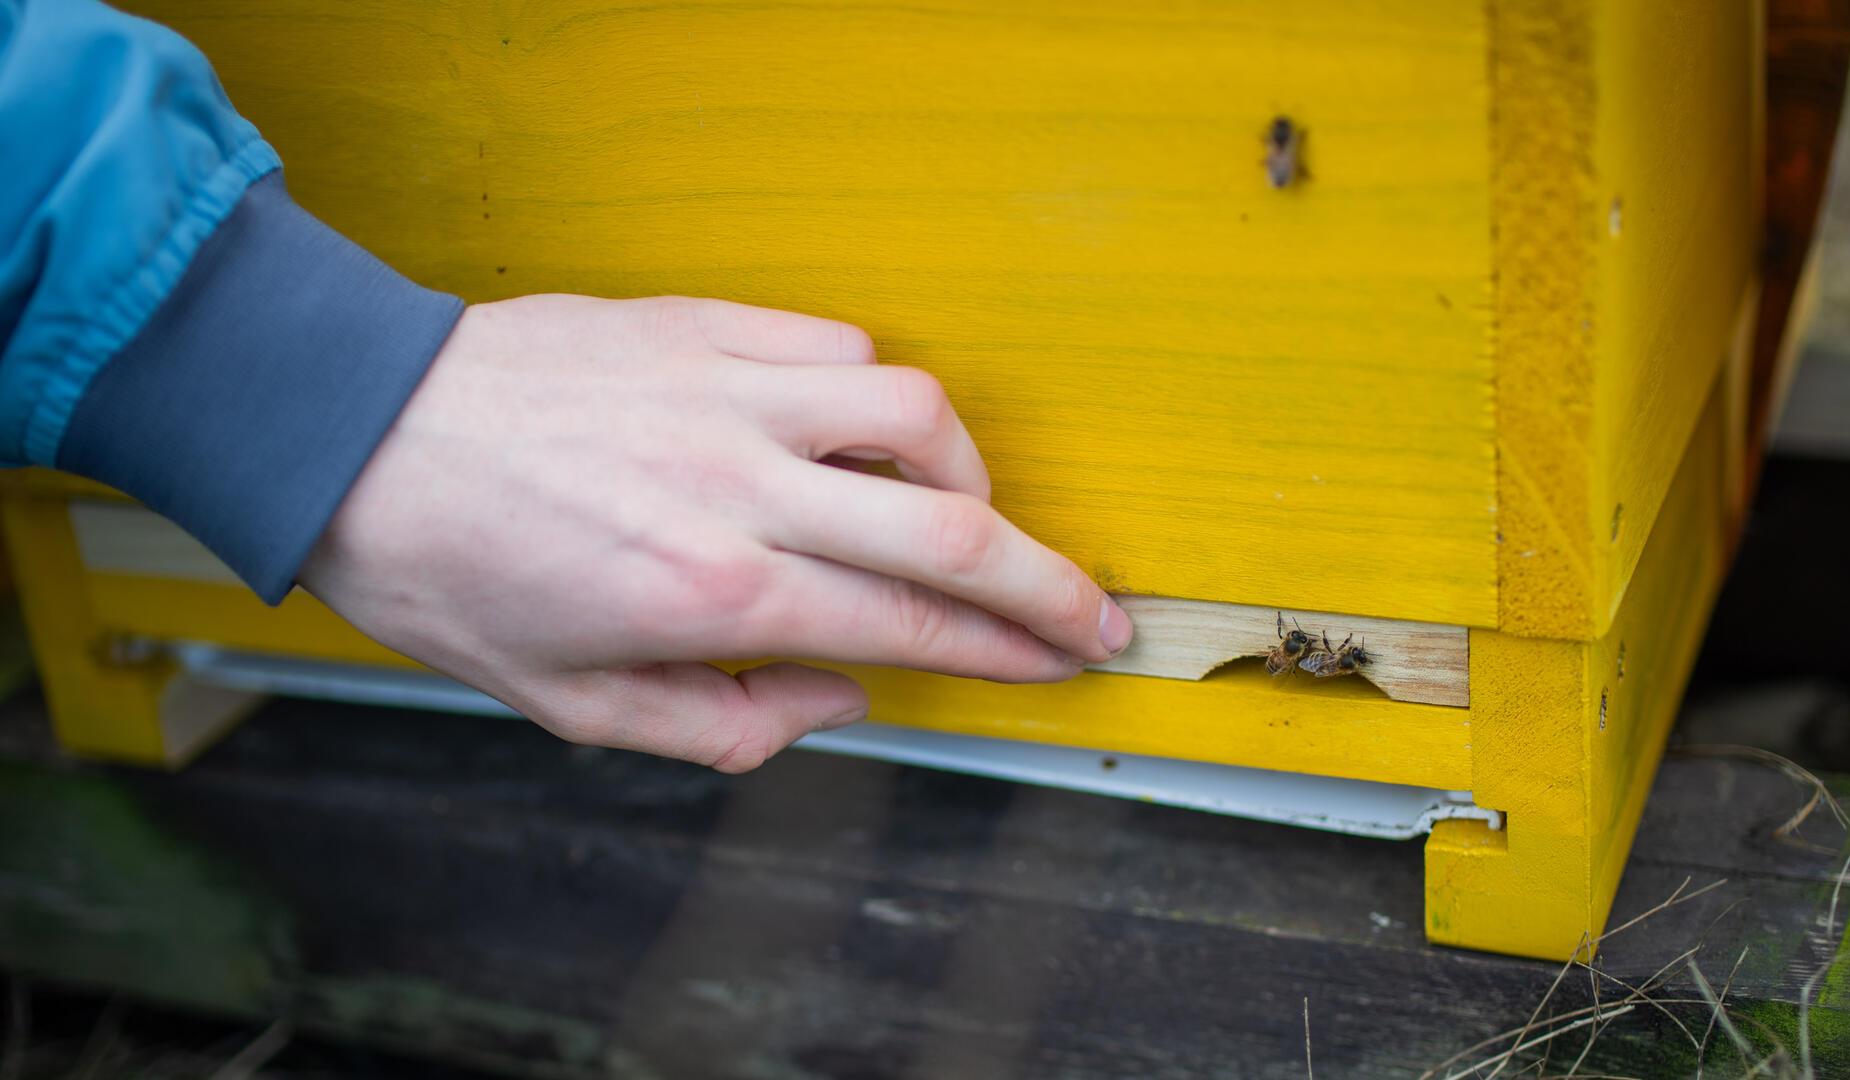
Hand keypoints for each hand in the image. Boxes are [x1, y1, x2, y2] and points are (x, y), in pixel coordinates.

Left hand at [299, 295, 1130, 771]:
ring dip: (973, 470)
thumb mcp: (570, 703)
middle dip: (1051, 585)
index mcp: (713, 597)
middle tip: (1098, 612)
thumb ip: (720, 725)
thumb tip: (835, 703)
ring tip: (967, 509)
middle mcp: (740, 490)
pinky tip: (861, 429)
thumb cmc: (449, 573)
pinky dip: (878, 393)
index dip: (1006, 654)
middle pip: (953, 532)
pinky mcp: (701, 325)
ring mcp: (727, 394)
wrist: (353, 436)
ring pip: (916, 413)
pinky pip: (838, 343)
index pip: (910, 629)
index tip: (1061, 662)